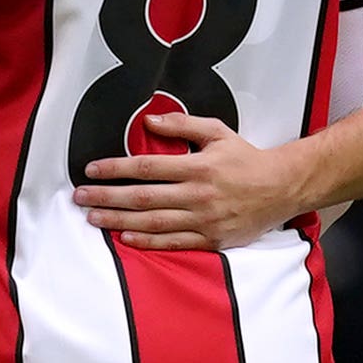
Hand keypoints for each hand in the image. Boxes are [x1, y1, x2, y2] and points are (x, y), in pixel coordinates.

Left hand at [74, 106, 312, 252]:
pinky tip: (125, 237)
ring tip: (93, 217)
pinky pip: (173, 242)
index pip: (147, 167)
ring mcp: (204, 220)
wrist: (282, 188)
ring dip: (118, 220)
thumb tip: (149, 120)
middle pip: (143, 197)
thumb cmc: (247, 159)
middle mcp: (198, 195)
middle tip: (80, 197)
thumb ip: (182, 125)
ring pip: (153, 222)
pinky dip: (148, 242)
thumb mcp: (218, 132)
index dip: (115, 169)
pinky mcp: (211, 239)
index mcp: (198, 167)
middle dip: (107, 196)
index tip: (92, 170)